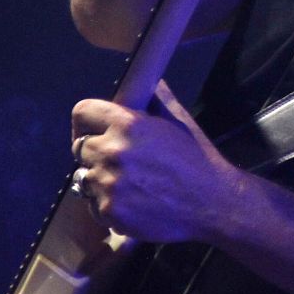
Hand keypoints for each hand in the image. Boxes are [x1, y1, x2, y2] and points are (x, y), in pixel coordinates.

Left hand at [71, 81, 242, 243]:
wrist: (213, 203)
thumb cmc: (197, 158)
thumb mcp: (179, 120)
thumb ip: (155, 98)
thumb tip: (144, 82)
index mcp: (128, 124)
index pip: (82, 112)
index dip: (86, 121)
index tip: (92, 131)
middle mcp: (112, 152)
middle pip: (80, 148)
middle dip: (96, 152)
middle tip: (119, 160)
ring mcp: (108, 184)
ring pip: (85, 178)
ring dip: (100, 180)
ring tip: (129, 183)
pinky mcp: (109, 212)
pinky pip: (93, 204)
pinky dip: (107, 204)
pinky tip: (132, 202)